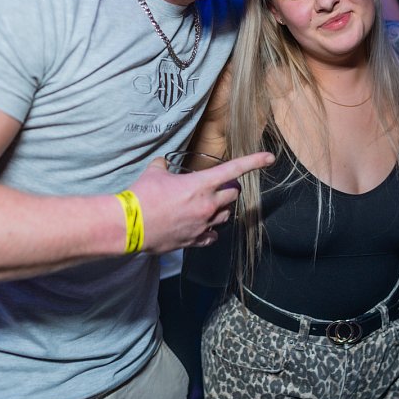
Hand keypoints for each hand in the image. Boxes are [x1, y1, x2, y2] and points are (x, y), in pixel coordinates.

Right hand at [126, 151, 272, 252]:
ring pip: (226, 216)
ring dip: (222, 209)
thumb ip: (163, 166)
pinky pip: (212, 236)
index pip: (234, 169)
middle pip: (232, 195)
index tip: (269, 157)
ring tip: (208, 205)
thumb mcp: (154, 173)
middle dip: (228, 189)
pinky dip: (210, 231)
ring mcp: (202, 224)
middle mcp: (207, 205)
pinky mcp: (194, 241)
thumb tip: (162, 163)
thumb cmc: (141, 196)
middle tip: (217, 187)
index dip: (254, 161)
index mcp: (200, 184)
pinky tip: (203, 227)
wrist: (129, 225)